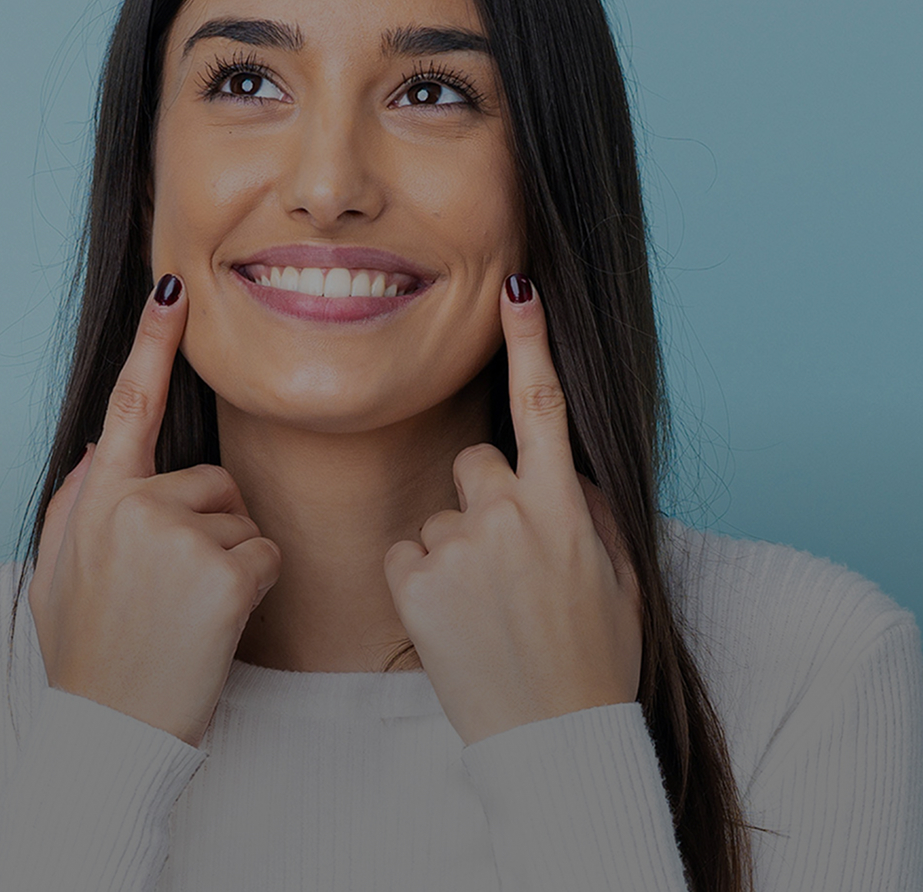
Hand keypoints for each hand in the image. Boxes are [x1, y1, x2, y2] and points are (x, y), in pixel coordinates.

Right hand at [28, 274, 282, 746]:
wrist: (106, 729)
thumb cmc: (86, 652)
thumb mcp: (57, 570)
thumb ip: (79, 501)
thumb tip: (105, 448)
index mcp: (97, 497)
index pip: (129, 403)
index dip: (153, 341)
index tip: (173, 287)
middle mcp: (135, 501)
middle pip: (212, 481)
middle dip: (207, 527)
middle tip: (167, 594)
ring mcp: (180, 533)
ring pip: (241, 520)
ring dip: (227, 564)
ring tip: (182, 614)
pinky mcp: (224, 570)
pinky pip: (264, 555)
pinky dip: (251, 590)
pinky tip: (212, 625)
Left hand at [382, 274, 642, 745]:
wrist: (554, 739)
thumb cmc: (592, 658)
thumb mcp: (616, 578)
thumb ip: (591, 511)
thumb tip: (566, 473)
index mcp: (566, 508)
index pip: (543, 405)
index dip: (529, 341)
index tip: (516, 285)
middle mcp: (511, 515)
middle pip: (475, 463)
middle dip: (485, 500)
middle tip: (508, 567)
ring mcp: (460, 547)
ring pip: (439, 515)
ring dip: (455, 551)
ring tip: (487, 610)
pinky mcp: (415, 581)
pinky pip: (407, 554)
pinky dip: (422, 583)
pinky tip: (453, 622)